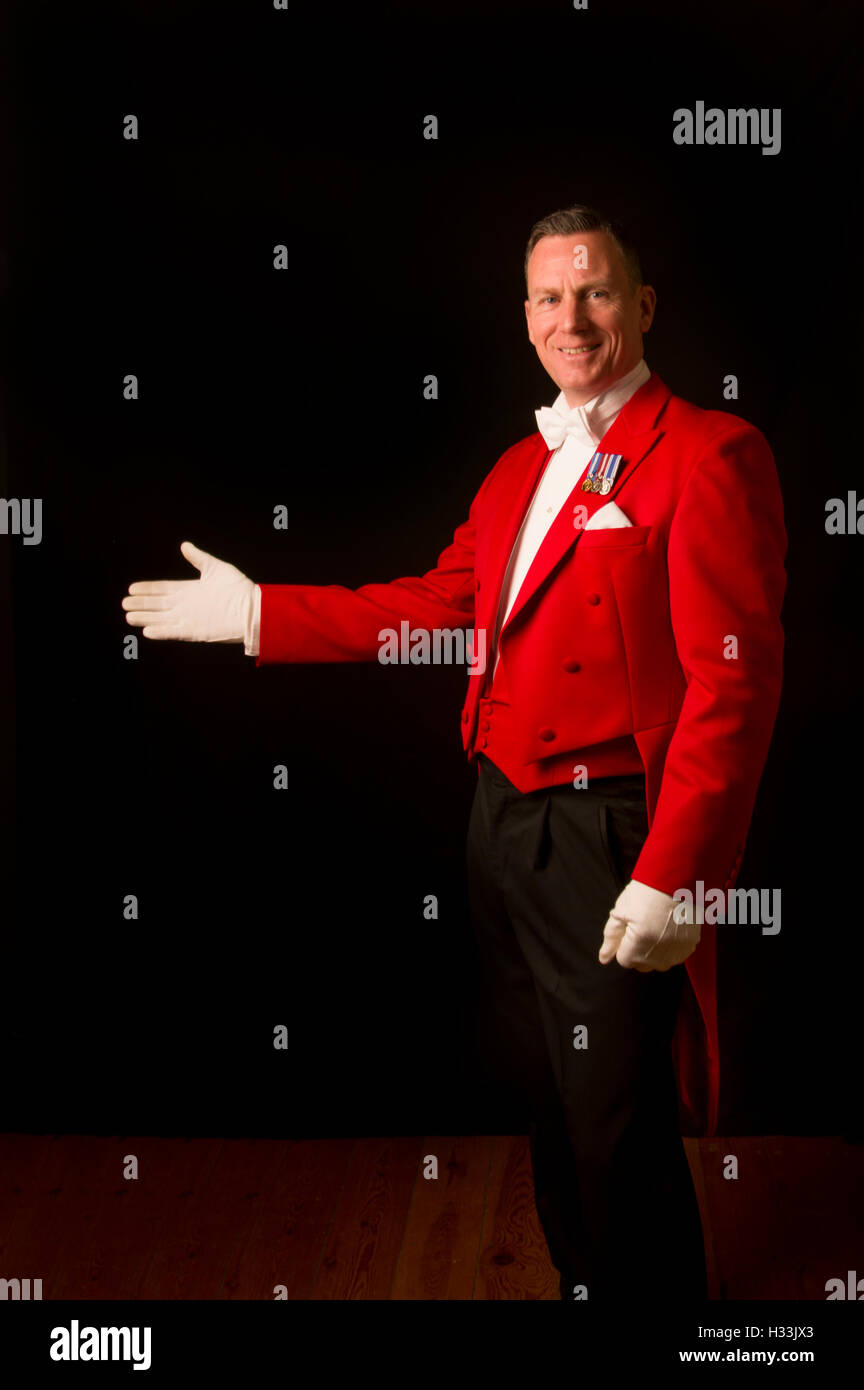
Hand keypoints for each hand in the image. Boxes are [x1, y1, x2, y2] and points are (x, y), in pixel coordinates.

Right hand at [122, 541, 256, 645]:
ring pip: (162, 619)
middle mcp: (187, 605)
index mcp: (190, 590)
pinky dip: (161, 632)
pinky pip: (174, 632)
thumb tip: (184, 545)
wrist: (253, 608)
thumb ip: (199, 558)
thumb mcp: (216, 569)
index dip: (148, 589)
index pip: (163, 589)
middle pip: (158, 605)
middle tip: (125, 603)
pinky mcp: (195, 632)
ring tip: (129, 616)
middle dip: (141, 604)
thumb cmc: (239, 589)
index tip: (132, 588)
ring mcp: (190, 619)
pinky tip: (147, 631)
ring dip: (146, 618)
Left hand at [598, 879, 700, 971]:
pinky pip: (676, 957)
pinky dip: (670, 949)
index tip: (629, 927)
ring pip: (659, 964)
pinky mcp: (690, 946)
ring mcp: (677, 950)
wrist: (677, 878)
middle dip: (637, 951)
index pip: (624, 960)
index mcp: (639, 942)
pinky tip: (668, 931)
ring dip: (654, 953)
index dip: (623, 944)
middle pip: (641, 965)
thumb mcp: (621, 910)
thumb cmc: (647, 891)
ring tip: (656, 928)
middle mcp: (660, 952)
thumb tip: (604, 958)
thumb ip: (611, 937)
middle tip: (642, 926)